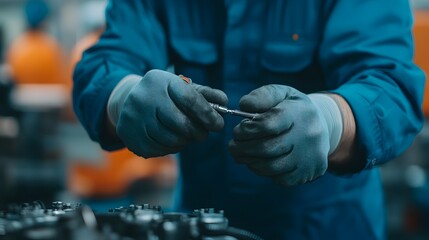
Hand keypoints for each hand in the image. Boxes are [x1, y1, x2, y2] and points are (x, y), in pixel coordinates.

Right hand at [111, 70, 226, 157]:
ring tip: (186, 135)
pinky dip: (171, 148)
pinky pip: (160, 150)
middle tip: (203, 134)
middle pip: (181, 125)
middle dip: (198, 132)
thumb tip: (224, 101)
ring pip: (172, 140)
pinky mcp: (130, 136)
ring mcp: (134, 118)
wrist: (128, 101)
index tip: (218, 125)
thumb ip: (205, 94)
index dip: (208, 115)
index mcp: (160, 81)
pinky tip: (171, 139)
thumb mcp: (182, 87)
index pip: (190, 100)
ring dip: (185, 141)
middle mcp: (144, 98)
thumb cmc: (164, 94)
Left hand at [228, 85, 334, 185]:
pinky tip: (259, 161)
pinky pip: (279, 179)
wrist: (322, 126)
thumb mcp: (281, 94)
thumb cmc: (292, 108)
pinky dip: (264, 171)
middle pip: (266, 149)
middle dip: (242, 148)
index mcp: (299, 112)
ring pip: (270, 167)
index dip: (247, 130)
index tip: (238, 130)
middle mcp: (308, 135)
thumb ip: (261, 96)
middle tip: (232, 146)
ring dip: (250, 161)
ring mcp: (310, 157)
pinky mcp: (309, 172)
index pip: (267, 125)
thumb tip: (243, 105)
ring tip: (241, 154)